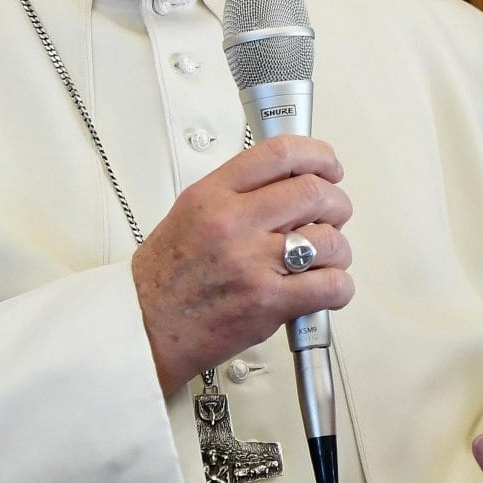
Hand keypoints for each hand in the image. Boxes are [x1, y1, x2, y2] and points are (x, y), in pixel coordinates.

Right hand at [132, 135, 355, 393]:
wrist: (143, 328)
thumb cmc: (163, 278)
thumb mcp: (189, 214)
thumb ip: (237, 193)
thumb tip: (287, 181)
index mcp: (212, 195)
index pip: (281, 154)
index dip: (318, 156)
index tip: (329, 166)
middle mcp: (233, 223)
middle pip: (314, 192)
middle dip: (336, 203)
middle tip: (333, 215)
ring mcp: (252, 263)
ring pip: (329, 240)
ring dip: (338, 250)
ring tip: (326, 259)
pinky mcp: (268, 302)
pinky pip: (330, 285)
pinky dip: (339, 287)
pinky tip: (326, 288)